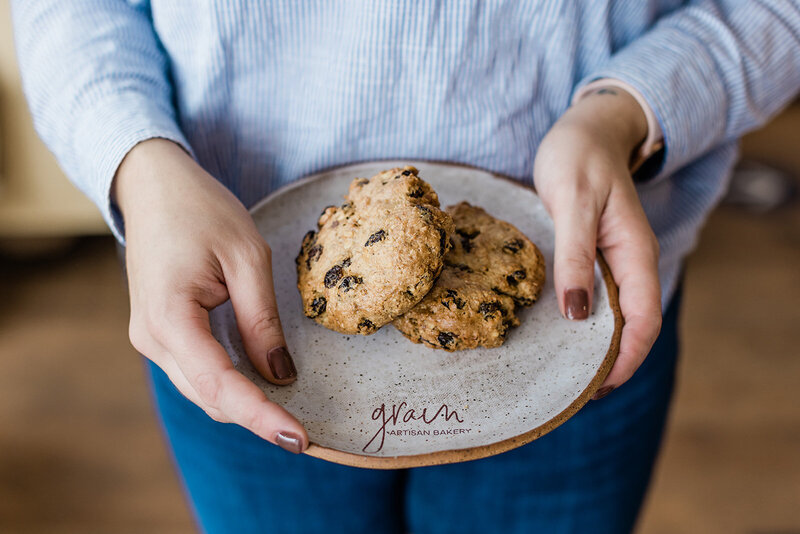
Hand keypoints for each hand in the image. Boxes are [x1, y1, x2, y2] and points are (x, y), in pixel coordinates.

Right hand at [114, 139, 306, 452]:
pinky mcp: (160, 333)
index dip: (260, 415)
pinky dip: (229, 385)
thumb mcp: (247, 258)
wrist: (154, 187)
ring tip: (288, 414)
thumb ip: (262, 320)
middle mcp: (150, 337)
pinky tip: (260, 384)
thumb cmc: (201, 211)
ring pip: (202, 391)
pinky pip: (197, 372)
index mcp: (168, 316)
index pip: (218, 384)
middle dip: (256, 417)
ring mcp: (150, 338)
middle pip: (209, 397)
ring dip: (243, 404)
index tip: (298, 438)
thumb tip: (280, 375)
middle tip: (304, 432)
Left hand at [534, 88, 661, 397]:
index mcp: (634, 255)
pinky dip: (582, 322)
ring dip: (594, 347)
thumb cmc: (578, 158)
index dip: (625, 360)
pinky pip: (596, 299)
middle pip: (630, 328)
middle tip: (570, 392)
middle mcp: (629, 264)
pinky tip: (557, 332)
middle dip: (609, 363)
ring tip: (562, 373)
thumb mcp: (572, 203)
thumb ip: (575, 256)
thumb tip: (575, 313)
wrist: (584, 130)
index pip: (643, 322)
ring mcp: (613, 261)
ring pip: (613, 316)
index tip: (594, 388)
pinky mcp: (594, 255)